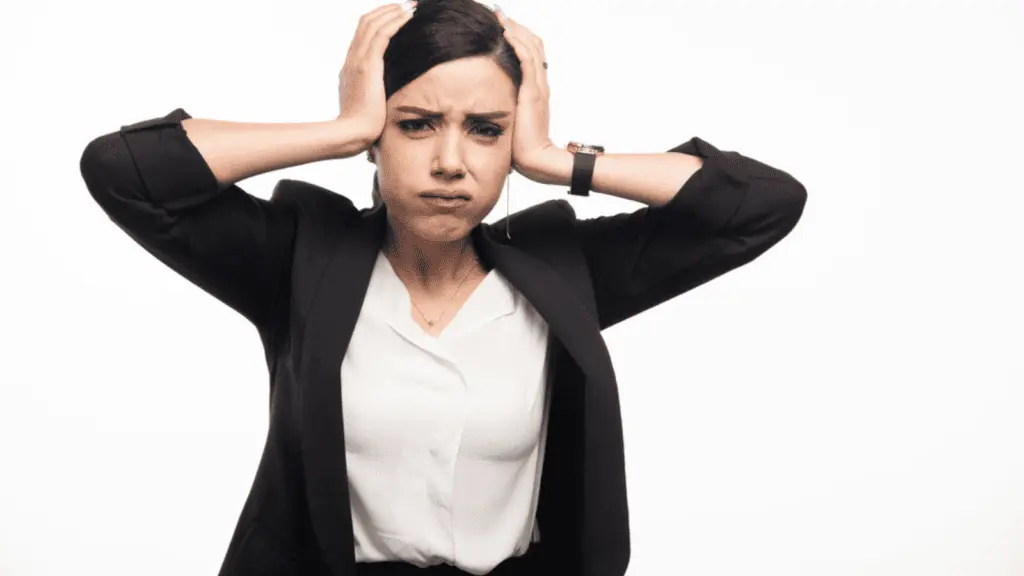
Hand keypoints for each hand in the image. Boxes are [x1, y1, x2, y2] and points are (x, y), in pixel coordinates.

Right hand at [335, 1, 415, 156]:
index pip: (363, 34)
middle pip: (366, 23)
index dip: (379, 20)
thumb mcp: (369, 105)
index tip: (396, 15)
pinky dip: (395, 22)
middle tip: (406, 5)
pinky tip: (408, 17)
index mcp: (350, 67)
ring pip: (373, 24)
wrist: (353, 134)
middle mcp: (351, 59)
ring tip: (410, 6)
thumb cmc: (364, 127)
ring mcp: (357, 61)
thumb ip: (376, 94)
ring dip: (393, 12)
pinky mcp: (367, 65)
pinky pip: (381, 35)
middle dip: (387, 10)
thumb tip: (388, 95)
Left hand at [496, 10, 562, 182]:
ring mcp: (538, 87)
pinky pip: (526, 60)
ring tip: (500, 17)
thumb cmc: (523, 148)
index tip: (502, 27)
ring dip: (515, 29)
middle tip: (500, 15)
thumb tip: (490, 107)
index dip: (519, 38)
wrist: (537, 160)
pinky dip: (517, 43)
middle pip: (534, 44)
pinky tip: (505, 32)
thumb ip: (507, 109)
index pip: (532, 55)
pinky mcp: (532, 92)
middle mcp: (540, 84)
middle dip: (516, 27)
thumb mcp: (513, 122)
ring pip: (531, 47)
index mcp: (536, 90)